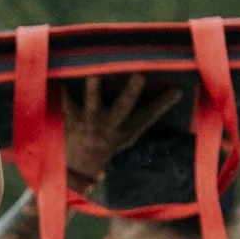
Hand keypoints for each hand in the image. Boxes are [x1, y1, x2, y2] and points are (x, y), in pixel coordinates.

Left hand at [60, 74, 183, 195]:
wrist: (77, 167)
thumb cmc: (108, 142)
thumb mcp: (127, 134)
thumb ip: (144, 114)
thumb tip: (175, 90)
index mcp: (125, 132)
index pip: (148, 116)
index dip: (163, 104)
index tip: (177, 90)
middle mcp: (108, 127)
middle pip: (122, 108)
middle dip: (130, 93)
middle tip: (140, 77)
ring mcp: (88, 123)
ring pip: (92, 103)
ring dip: (94, 89)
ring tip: (95, 73)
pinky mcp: (69, 119)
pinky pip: (65, 101)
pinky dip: (63, 89)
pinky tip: (62, 70)